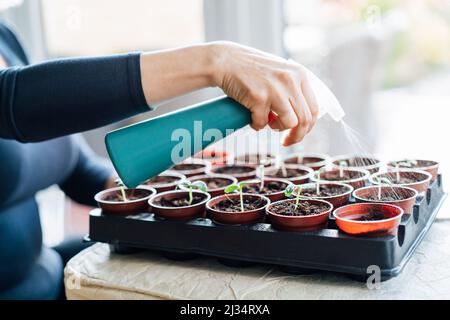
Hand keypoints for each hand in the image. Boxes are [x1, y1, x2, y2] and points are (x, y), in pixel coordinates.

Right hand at [140, 41, 317, 145]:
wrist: (226, 61)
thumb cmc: (251, 70)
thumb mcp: (280, 73)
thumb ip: (293, 89)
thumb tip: (302, 118)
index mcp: (300, 75)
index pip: (314, 108)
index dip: (308, 127)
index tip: (298, 134)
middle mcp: (291, 81)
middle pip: (304, 119)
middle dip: (296, 136)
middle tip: (286, 141)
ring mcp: (275, 89)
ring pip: (289, 123)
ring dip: (278, 128)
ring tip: (268, 122)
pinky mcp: (259, 97)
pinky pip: (263, 123)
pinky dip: (257, 124)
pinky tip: (252, 117)